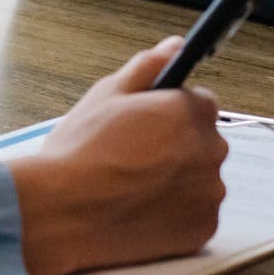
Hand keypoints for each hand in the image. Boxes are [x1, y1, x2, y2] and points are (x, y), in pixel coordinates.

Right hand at [7, 36, 228, 274]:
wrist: (62, 214)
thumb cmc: (79, 153)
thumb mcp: (106, 95)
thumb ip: (147, 67)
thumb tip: (174, 46)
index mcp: (192, 109)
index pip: (199, 104)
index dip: (170, 115)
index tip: (147, 128)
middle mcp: (211, 148)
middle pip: (203, 143)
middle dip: (177, 149)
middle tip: (134, 160)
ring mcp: (210, 192)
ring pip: (200, 181)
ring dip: (179, 183)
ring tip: (134, 189)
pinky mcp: (203, 228)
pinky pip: (197, 216)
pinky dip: (177, 216)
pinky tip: (142, 212)